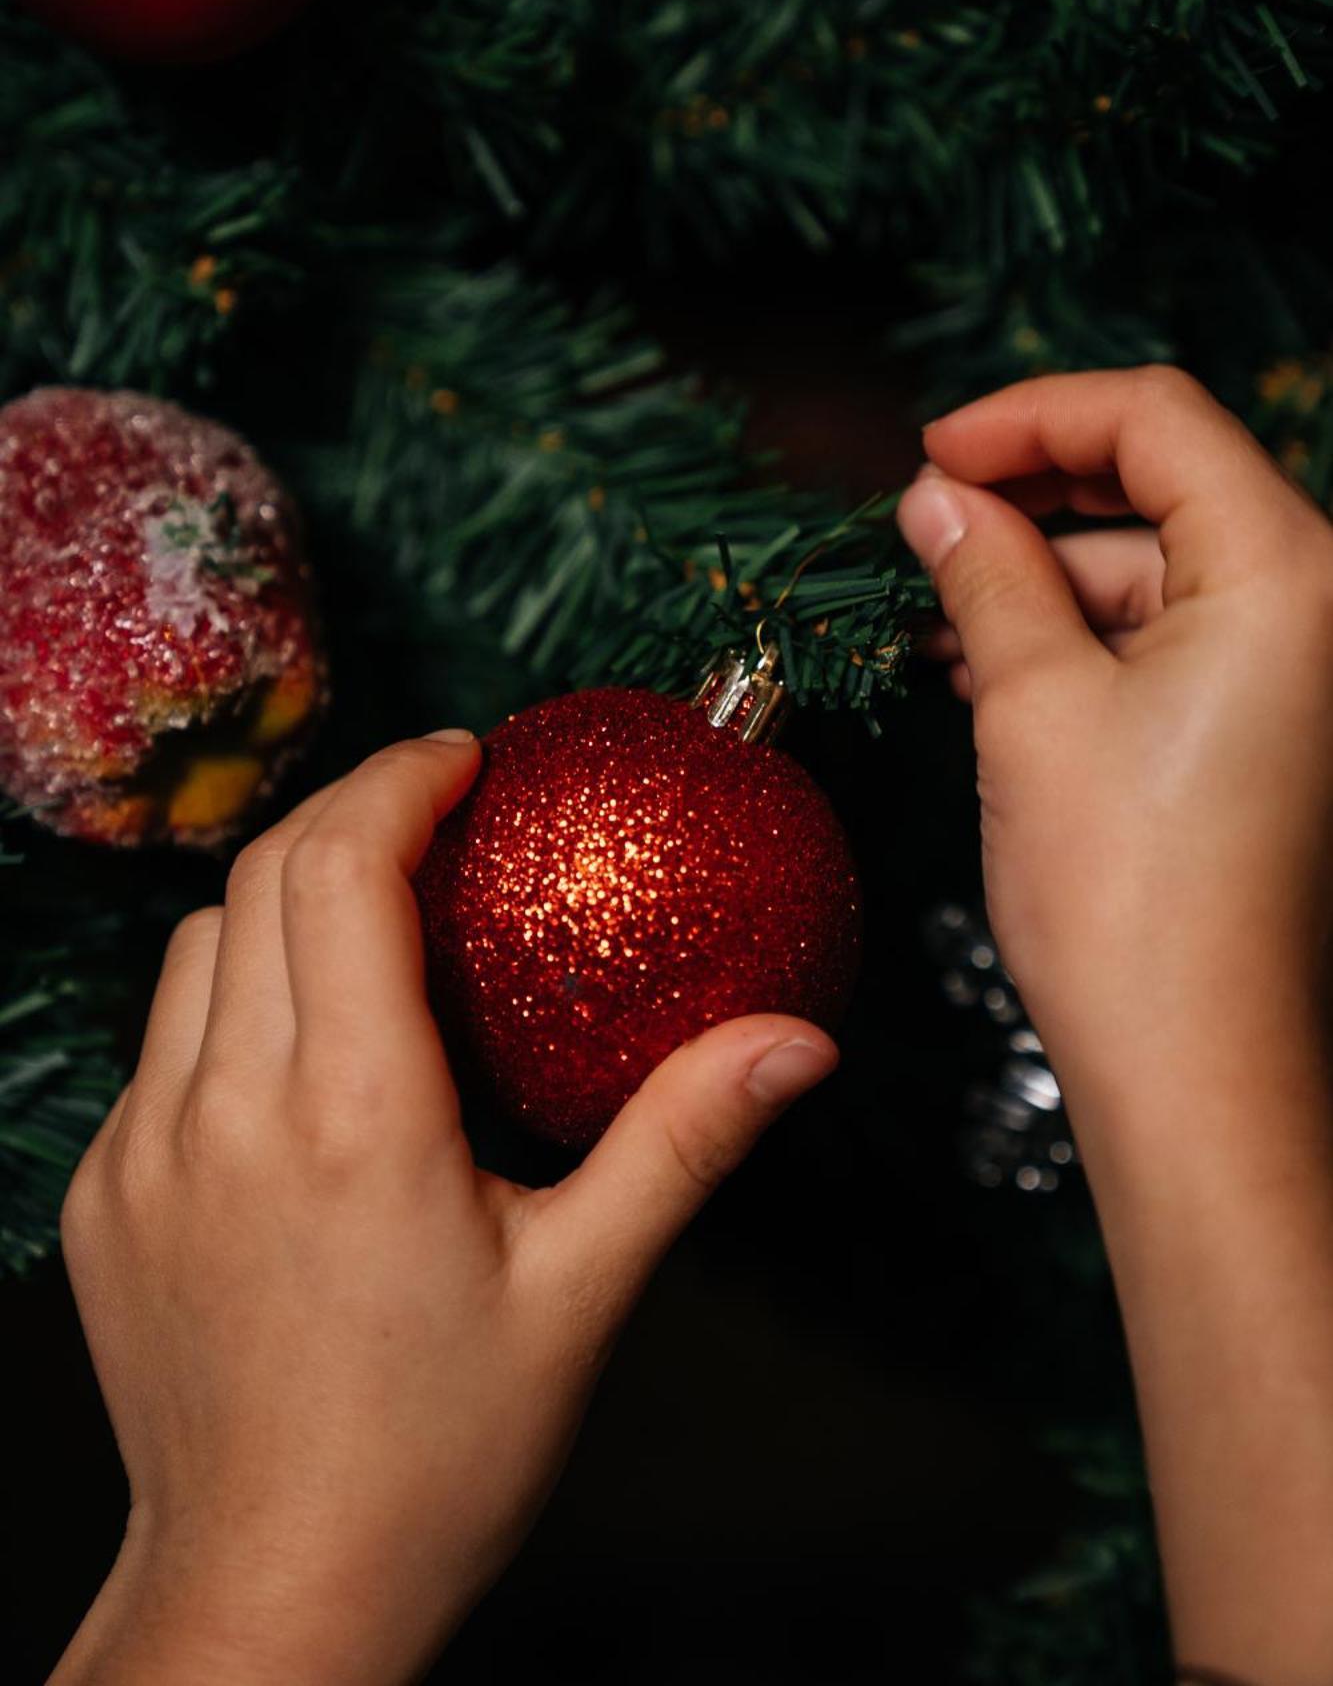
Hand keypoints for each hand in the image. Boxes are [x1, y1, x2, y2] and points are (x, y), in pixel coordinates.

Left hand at [53, 733, 835, 1685]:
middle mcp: (227, 1109)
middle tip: (436, 811)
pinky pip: (161, 1038)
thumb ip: (683, 1143)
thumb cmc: (436, 1455)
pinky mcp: (103, 1195)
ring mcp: (146, 1151)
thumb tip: (798, 1042)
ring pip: (199, 944)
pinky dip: (232, 991)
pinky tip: (302, 1046)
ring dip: (284, 895)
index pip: (342, 865)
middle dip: (350, 810)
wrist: (271, 1593)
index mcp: (353, 1114)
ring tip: (374, 914)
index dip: (400, 779)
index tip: (464, 759)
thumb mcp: (582, 1292)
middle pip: (263, 873)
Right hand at [900, 367, 1332, 1685]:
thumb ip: (985, 571)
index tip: (932, 452)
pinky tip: (989, 665)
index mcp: (1288, 570)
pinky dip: (1086, 640)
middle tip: (923, 525)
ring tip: (937, 615)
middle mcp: (1321, 609)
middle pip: (1165, 486)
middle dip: (1034, 497)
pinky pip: (1176, 641)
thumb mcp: (1031, 703)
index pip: (1155, 417)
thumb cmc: (1128, 893)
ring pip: (1161, 569)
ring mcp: (1303, 676)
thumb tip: (938, 496)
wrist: (1196, 1071)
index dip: (1030, 415)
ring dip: (1047, 578)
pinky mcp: (1276, 733)